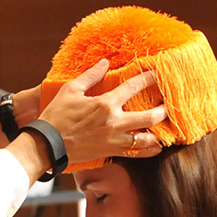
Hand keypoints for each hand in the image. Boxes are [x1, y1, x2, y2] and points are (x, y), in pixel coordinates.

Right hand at [38, 59, 166, 162]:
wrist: (47, 144)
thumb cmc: (56, 116)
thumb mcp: (70, 90)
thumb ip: (91, 76)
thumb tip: (105, 62)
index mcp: (105, 104)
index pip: (134, 86)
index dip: (149, 77)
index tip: (158, 73)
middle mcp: (114, 122)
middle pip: (150, 117)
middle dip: (164, 110)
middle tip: (169, 105)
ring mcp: (114, 140)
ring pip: (146, 139)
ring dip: (159, 134)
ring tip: (166, 129)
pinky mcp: (111, 152)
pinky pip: (135, 154)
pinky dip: (148, 151)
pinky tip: (156, 148)